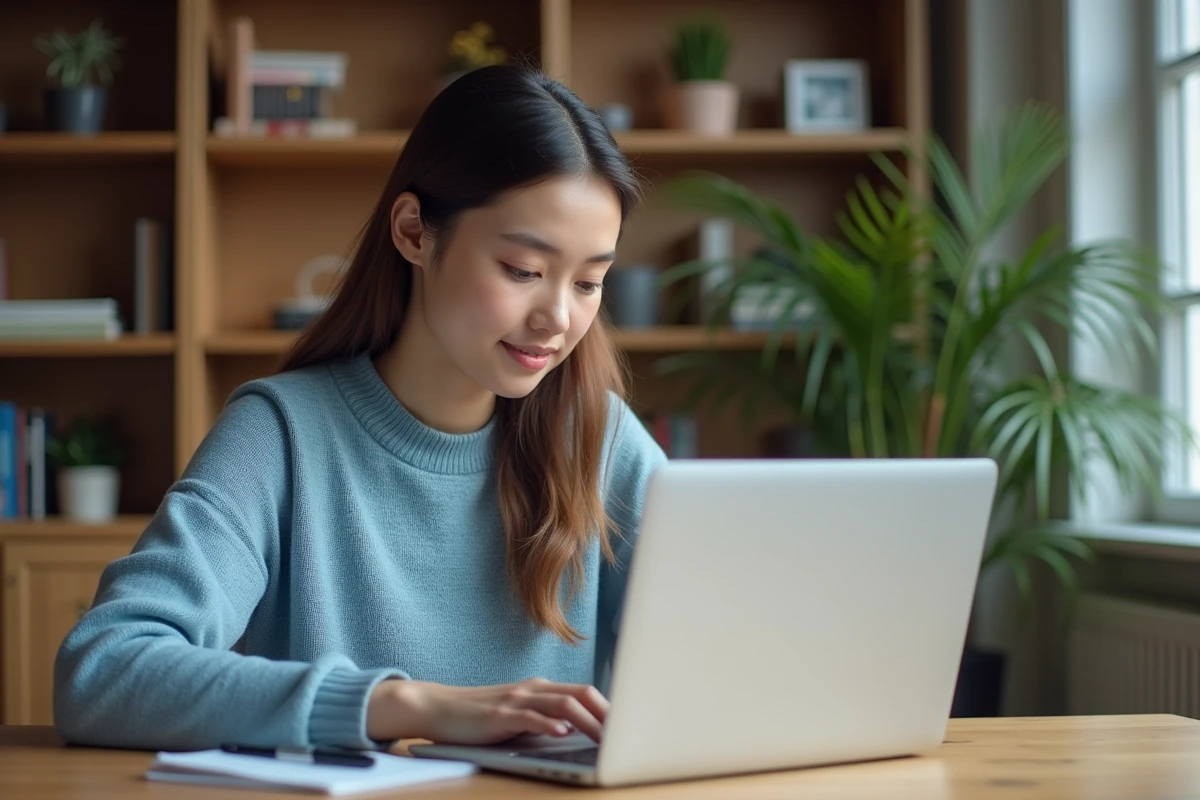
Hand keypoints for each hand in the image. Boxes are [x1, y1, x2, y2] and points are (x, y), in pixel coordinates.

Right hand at [367, 677, 608, 744]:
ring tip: (605, 738)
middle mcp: (533, 689)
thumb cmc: (480, 716)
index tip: (630, 724)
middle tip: (628, 733)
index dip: (609, 707)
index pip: (585, 692)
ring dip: (587, 721)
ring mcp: (516, 699)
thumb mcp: (518, 716)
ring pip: (561, 703)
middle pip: (581, 693)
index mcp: (541, 688)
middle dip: (607, 713)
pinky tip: (562, 733)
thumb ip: (545, 719)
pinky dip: (548, 723)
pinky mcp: (499, 714)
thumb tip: (578, 734)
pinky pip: (529, 716)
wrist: (438, 708)